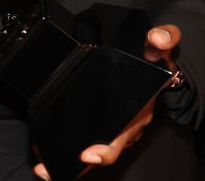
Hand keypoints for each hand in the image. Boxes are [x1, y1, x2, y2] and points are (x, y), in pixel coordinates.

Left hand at [32, 25, 180, 180]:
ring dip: (68, 160)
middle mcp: (128, 126)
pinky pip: (89, 142)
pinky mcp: (104, 126)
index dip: (106, 150)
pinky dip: (69, 149)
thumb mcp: (161, 45)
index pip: (123, 136)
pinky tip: (46, 154)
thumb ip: (163, 38)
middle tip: (48, 167)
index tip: (87, 155)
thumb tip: (158, 39)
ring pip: (94, 151)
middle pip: (103, 151)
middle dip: (77, 163)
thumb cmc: (156, 59)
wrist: (158, 64)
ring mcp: (116, 128)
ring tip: (42, 166)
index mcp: (139, 112)